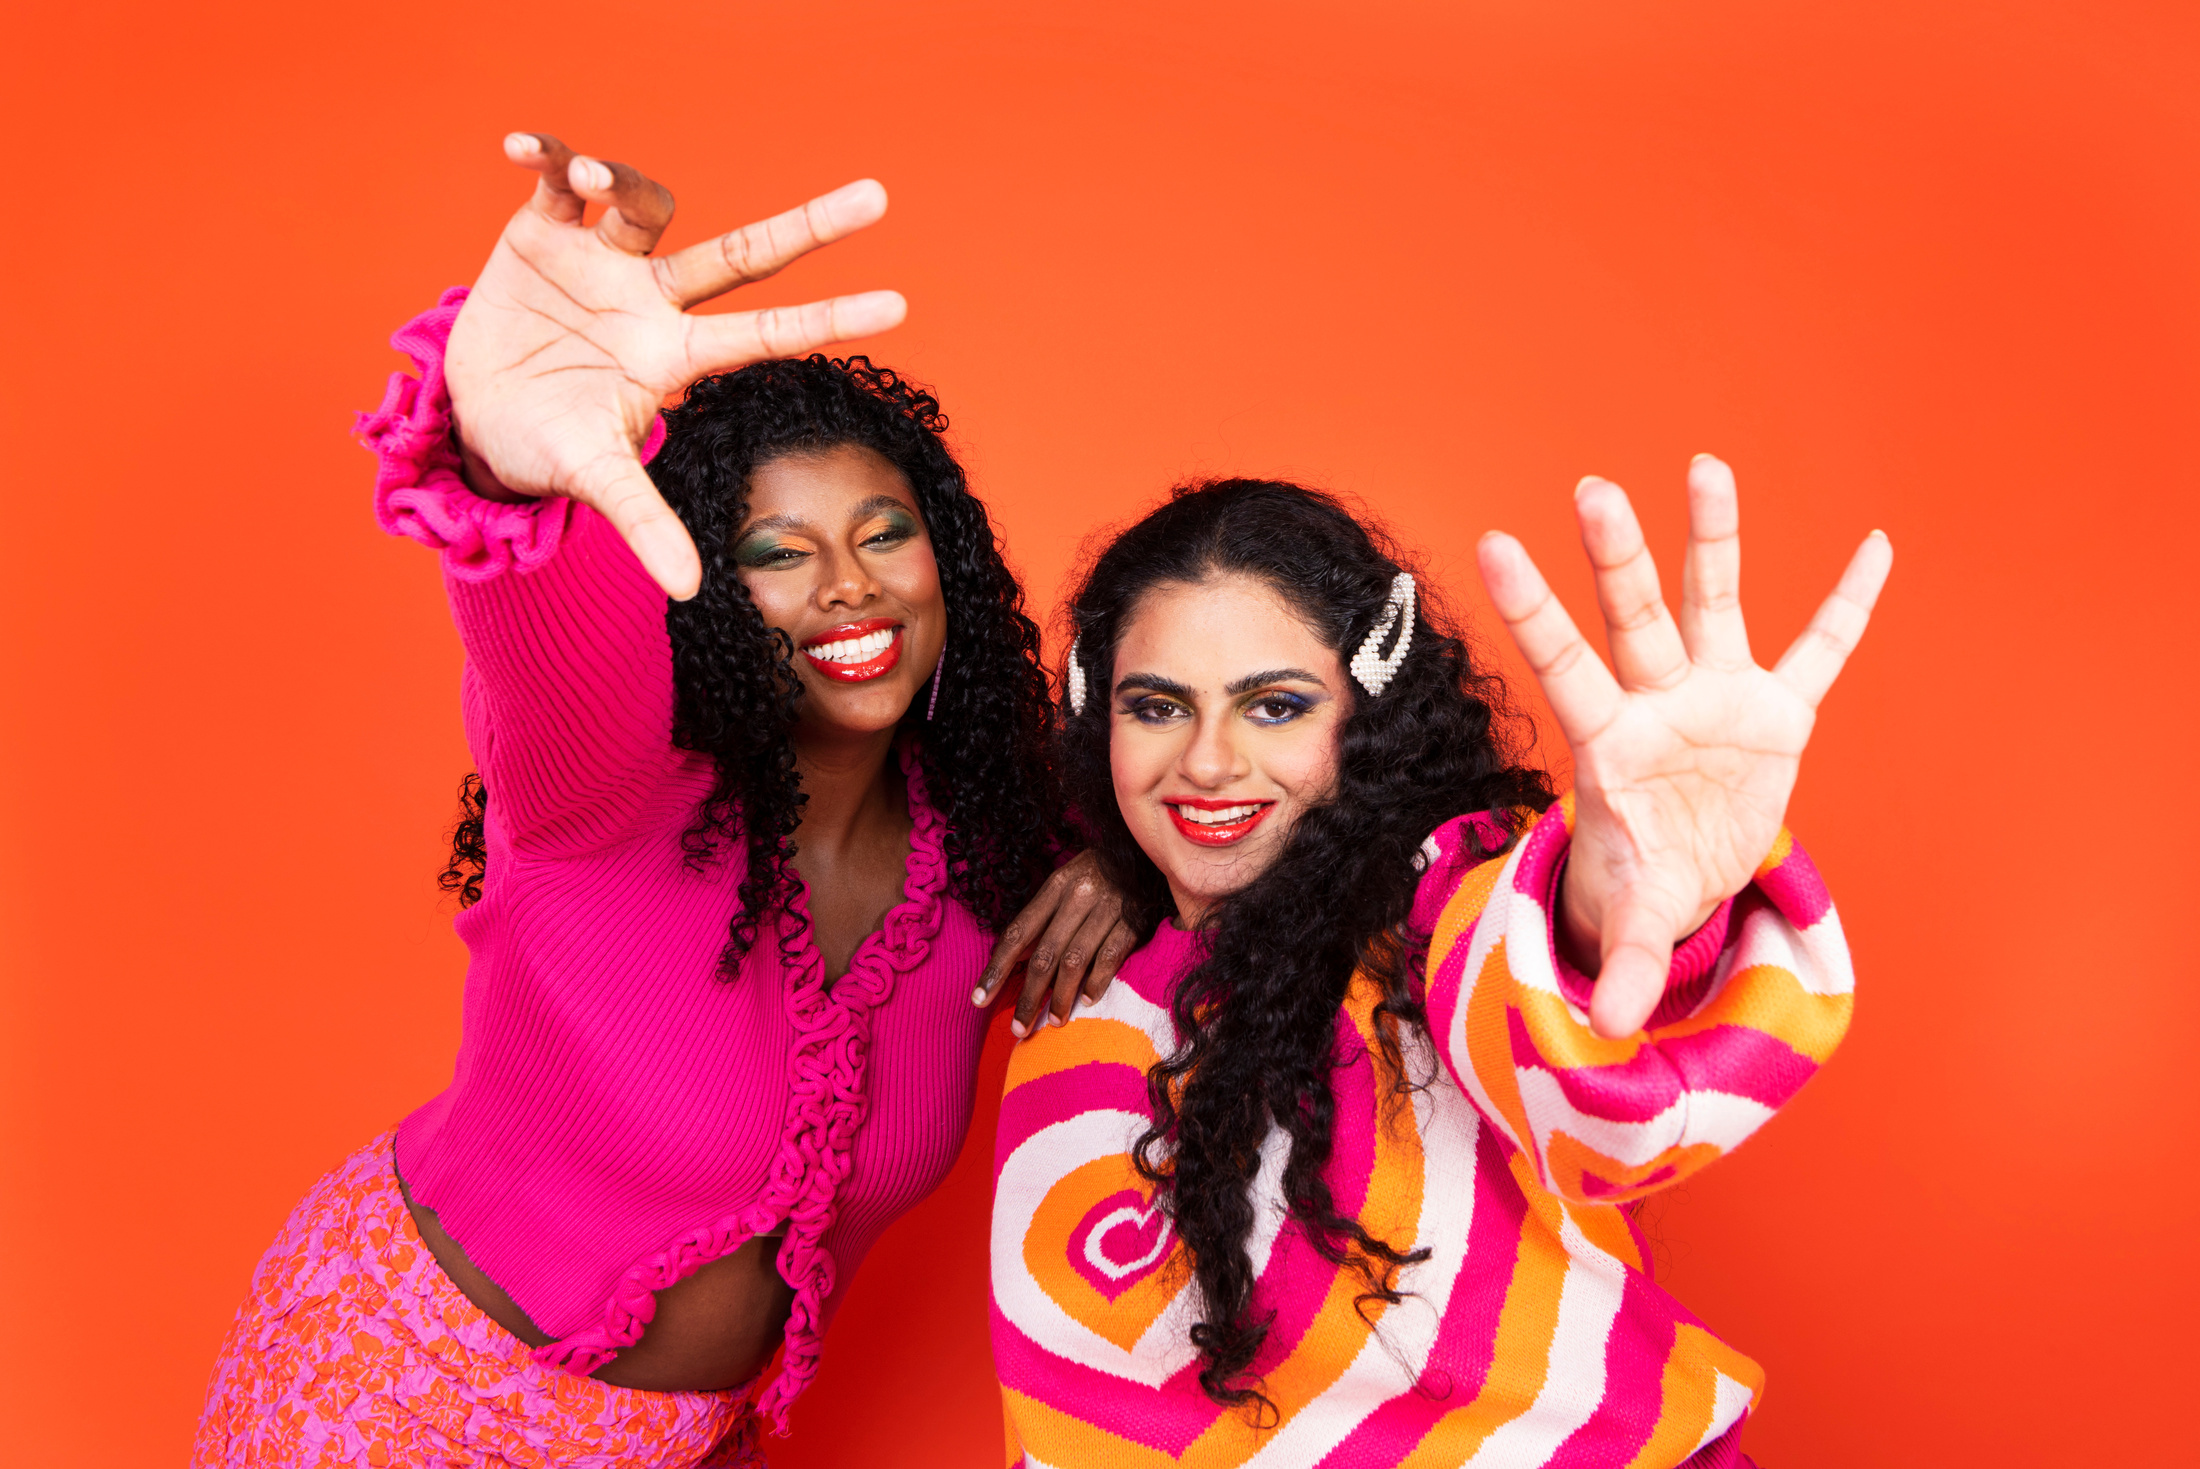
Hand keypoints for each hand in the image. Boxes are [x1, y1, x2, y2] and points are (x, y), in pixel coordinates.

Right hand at [444, 132, 906, 598]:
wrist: (474, 417)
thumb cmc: (548, 447)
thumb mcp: (596, 479)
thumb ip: (644, 522)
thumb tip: (687, 590)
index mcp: (676, 353)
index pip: (768, 333)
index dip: (829, 320)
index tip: (900, 307)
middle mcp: (654, 297)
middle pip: (746, 254)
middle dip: (810, 226)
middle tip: (881, 198)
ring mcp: (604, 260)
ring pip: (642, 201)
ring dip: (618, 179)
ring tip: (588, 179)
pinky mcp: (544, 233)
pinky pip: (554, 177)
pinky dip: (545, 157)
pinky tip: (519, 149)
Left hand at [974, 851, 1139, 1037]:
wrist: (1148, 850)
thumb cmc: (1099, 874)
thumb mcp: (1066, 885)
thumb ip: (1042, 919)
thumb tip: (1014, 958)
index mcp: (1055, 886)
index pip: (1017, 933)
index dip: (996, 969)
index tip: (979, 999)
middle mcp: (1078, 896)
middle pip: (1045, 954)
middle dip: (1029, 996)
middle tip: (1019, 1029)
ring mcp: (1108, 908)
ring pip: (1075, 960)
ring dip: (1061, 996)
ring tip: (1053, 1021)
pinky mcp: (1134, 920)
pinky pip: (1110, 957)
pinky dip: (1097, 981)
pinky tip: (1087, 1000)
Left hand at [1477, 455, 1890, 1038]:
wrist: (1689, 866)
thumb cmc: (1644, 871)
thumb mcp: (1639, 911)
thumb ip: (1628, 957)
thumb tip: (1607, 1024)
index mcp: (1608, 743)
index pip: (1563, 666)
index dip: (1533, 610)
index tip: (1492, 545)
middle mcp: (1656, 701)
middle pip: (1633, 620)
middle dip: (1617, 559)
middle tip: (1592, 488)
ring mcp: (1715, 697)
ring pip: (1710, 603)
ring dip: (1713, 538)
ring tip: (1705, 465)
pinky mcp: (1776, 710)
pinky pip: (1820, 649)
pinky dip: (1848, 604)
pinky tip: (1876, 545)